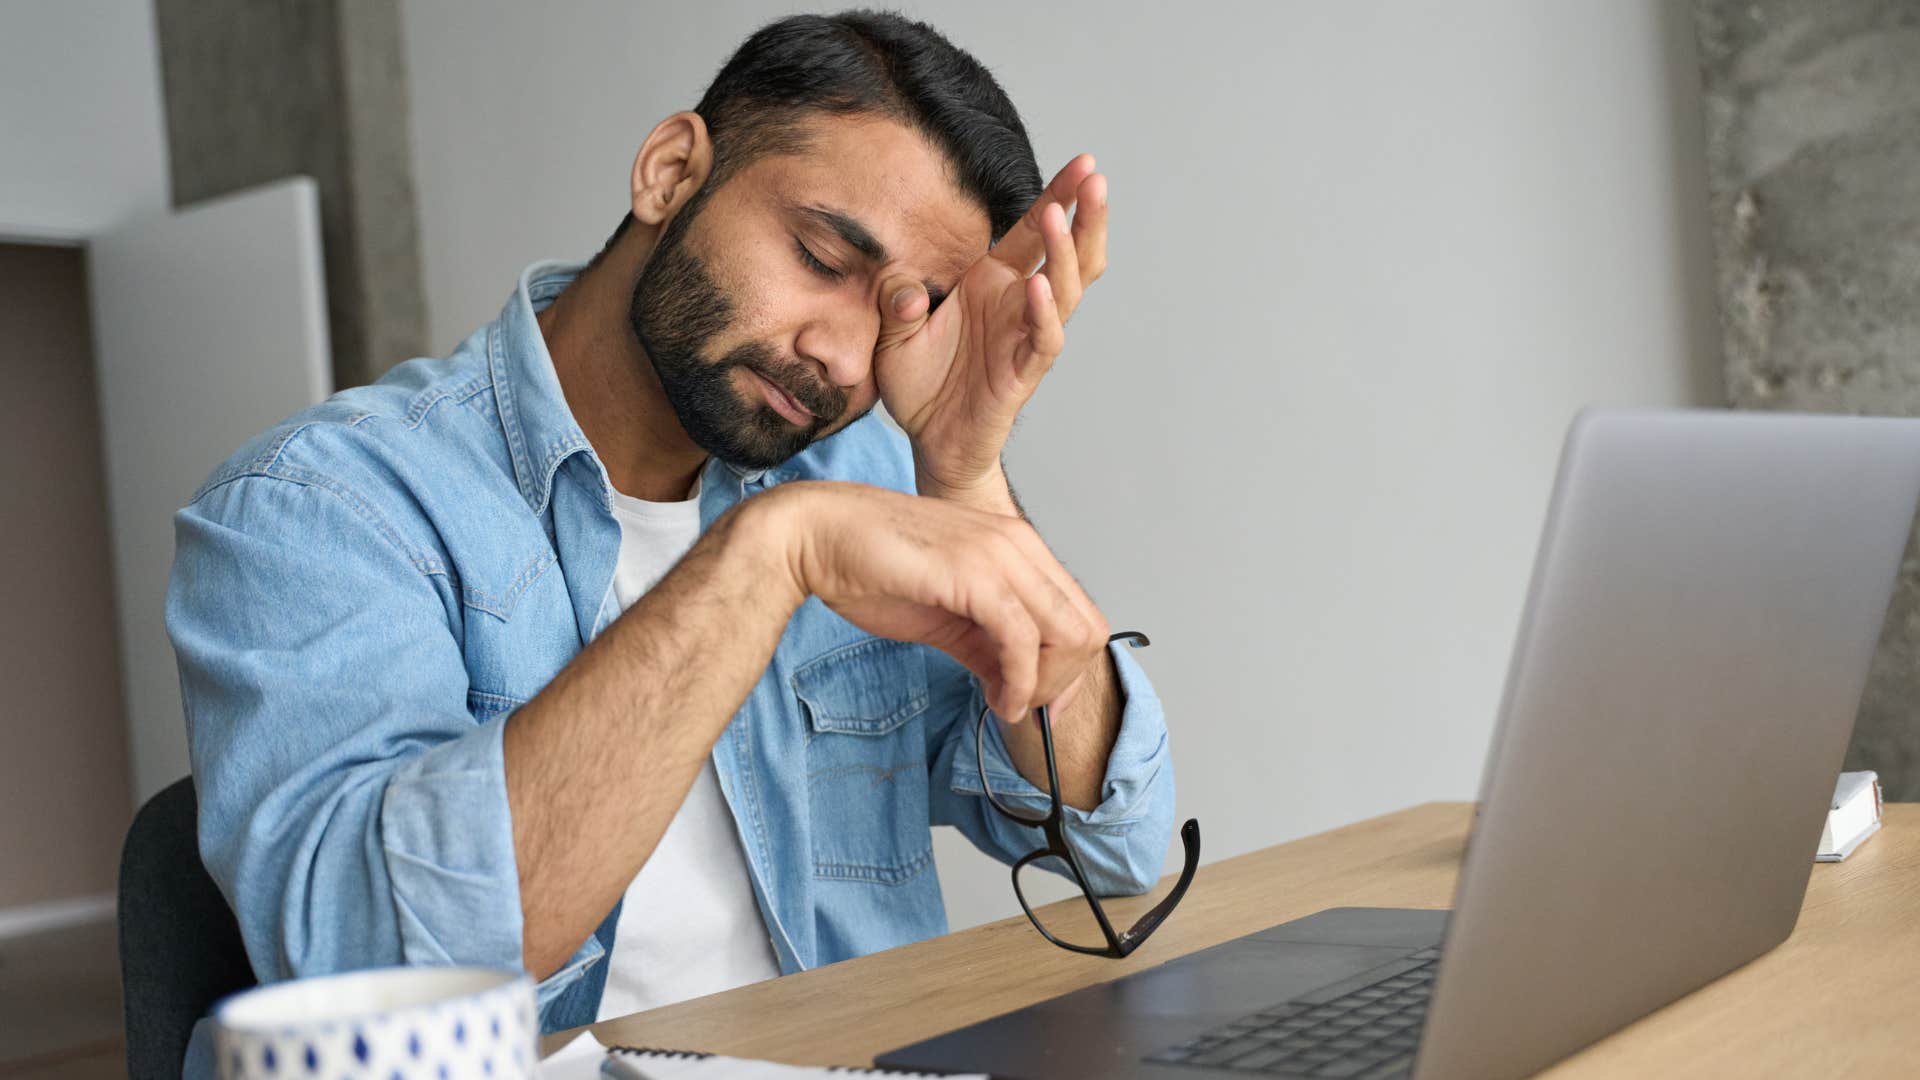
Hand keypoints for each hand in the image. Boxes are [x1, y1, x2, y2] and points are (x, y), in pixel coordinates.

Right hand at [755, 480, 1108, 719]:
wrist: (816, 536)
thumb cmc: (870, 567)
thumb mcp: (944, 615)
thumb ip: (986, 644)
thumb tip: (1014, 683)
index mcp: (1015, 546)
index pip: (1078, 613)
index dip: (1070, 670)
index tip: (1043, 705)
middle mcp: (1019, 544)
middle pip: (1087, 627)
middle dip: (1063, 683)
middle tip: (1022, 707)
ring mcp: (1001, 554)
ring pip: (1068, 634)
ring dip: (1044, 686)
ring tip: (1007, 705)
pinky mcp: (976, 573)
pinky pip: (1022, 640)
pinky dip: (1019, 683)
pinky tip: (997, 700)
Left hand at [873, 154, 1107, 498]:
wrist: (929, 442)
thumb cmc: (919, 385)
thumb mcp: (890, 335)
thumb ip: (894, 304)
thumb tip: (902, 289)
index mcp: (991, 282)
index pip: (1033, 231)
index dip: (1059, 196)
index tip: (1084, 162)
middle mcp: (1016, 303)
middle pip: (1066, 253)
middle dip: (1084, 215)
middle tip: (1096, 177)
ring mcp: (1025, 336)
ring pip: (1064, 289)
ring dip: (1064, 252)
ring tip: (1061, 216)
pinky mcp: (1023, 373)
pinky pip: (1043, 338)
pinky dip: (1042, 312)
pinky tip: (1036, 285)